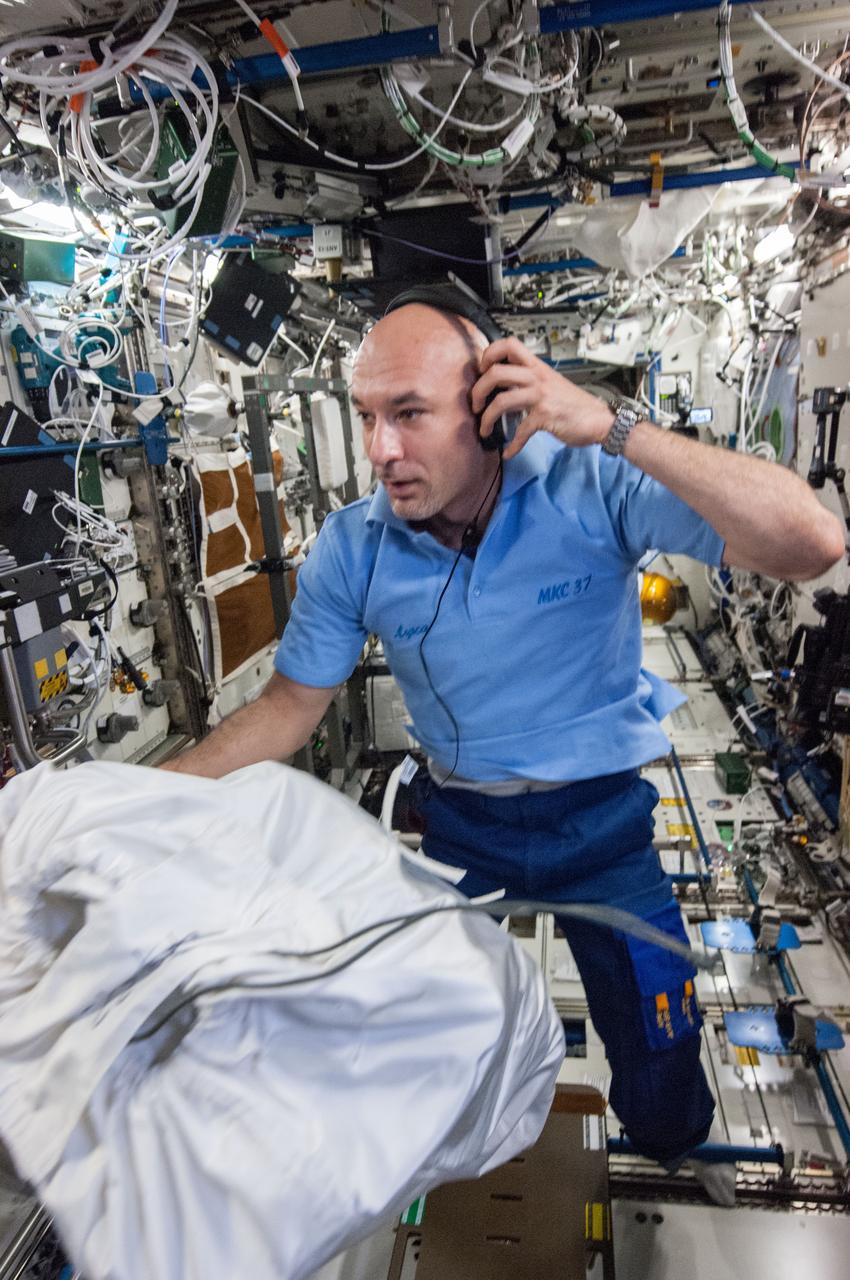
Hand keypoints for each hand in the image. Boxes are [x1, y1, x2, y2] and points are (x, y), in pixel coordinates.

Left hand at [472, 336, 613, 458]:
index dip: (489, 354)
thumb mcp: (550, 384)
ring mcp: (540, 396)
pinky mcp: (545, 416)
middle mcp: (537, 377)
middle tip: (476, 405)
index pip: (508, 344)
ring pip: (501, 400)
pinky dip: (512, 445)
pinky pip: (520, 431)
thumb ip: (529, 381)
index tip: (482, 370)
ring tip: (484, 429)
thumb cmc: (573, 404)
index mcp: (537, 366)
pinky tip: (509, 452)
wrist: (599, 419)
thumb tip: (504, 387)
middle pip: (496, 372)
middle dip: (478, 390)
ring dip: (486, 418)